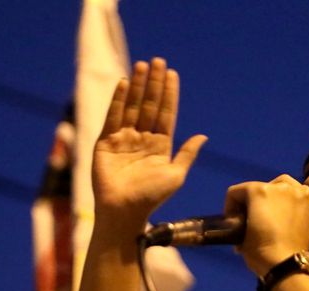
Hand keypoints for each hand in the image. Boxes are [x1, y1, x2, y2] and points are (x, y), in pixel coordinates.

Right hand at [92, 58, 206, 232]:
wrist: (125, 211)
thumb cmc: (152, 197)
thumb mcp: (176, 175)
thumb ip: (187, 154)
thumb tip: (203, 136)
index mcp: (160, 145)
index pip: (165, 113)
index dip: (168, 94)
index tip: (172, 74)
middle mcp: (142, 139)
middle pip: (148, 105)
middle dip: (153, 83)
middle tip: (158, 61)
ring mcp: (123, 139)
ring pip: (131, 107)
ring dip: (137, 86)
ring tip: (142, 65)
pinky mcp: (106, 142)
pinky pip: (113, 116)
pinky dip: (117, 100)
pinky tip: (123, 83)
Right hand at [224, 175, 308, 276]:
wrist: (287, 264)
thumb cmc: (259, 251)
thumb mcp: (240, 234)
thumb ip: (241, 221)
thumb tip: (245, 224)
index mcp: (259, 191)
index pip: (237, 191)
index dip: (231, 206)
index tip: (234, 221)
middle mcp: (282, 186)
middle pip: (264, 186)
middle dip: (257, 199)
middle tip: (257, 216)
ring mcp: (302, 193)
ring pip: (286, 186)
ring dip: (279, 197)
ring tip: (277, 213)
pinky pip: (303, 197)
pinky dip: (297, 204)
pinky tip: (294, 217)